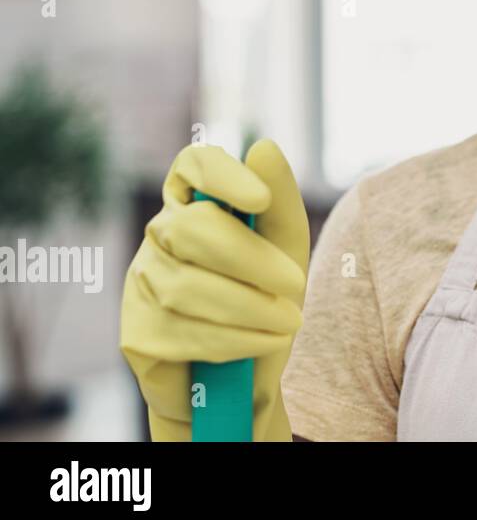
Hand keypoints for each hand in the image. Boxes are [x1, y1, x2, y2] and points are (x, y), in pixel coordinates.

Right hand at [120, 140, 309, 440]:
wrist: (248, 372)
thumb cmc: (267, 295)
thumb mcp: (287, 248)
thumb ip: (280, 201)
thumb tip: (264, 146)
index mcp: (198, 200)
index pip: (193, 166)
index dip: (222, 176)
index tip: (260, 199)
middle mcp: (161, 233)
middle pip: (192, 229)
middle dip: (251, 259)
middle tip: (296, 284)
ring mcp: (142, 281)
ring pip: (187, 286)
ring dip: (250, 307)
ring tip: (290, 321)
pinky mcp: (137, 332)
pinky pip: (182, 332)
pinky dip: (234, 339)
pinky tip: (263, 341)